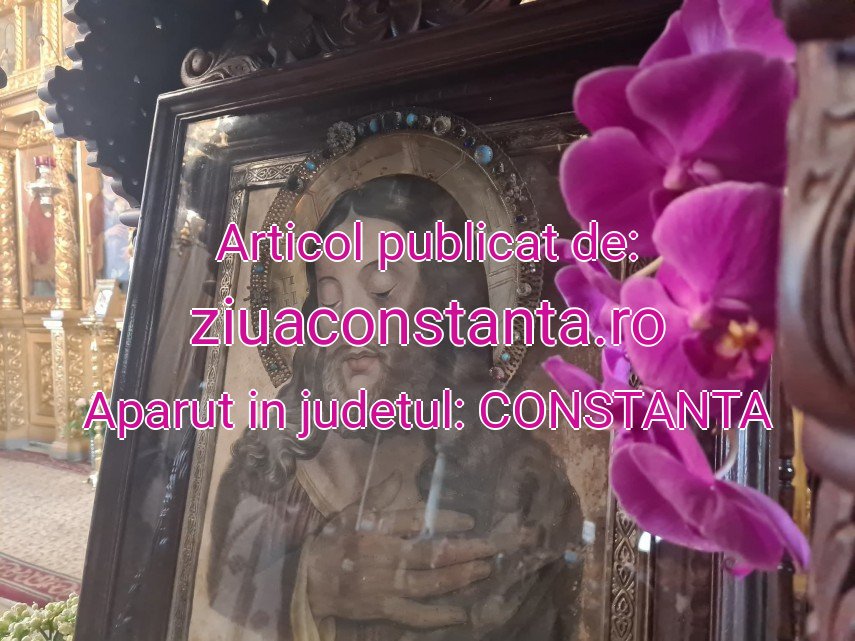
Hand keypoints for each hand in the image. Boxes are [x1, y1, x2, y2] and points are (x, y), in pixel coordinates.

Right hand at [305, 472, 495, 627]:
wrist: (306, 582)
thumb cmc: (329, 544)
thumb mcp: (349, 514)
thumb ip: (377, 496)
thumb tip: (398, 475)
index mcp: (375, 530)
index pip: (415, 522)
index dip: (444, 520)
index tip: (470, 520)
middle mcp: (383, 558)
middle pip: (432, 554)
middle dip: (466, 550)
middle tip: (495, 545)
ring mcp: (385, 587)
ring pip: (430, 584)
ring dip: (460, 577)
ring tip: (485, 569)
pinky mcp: (384, 610)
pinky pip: (415, 615)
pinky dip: (438, 616)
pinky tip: (461, 614)